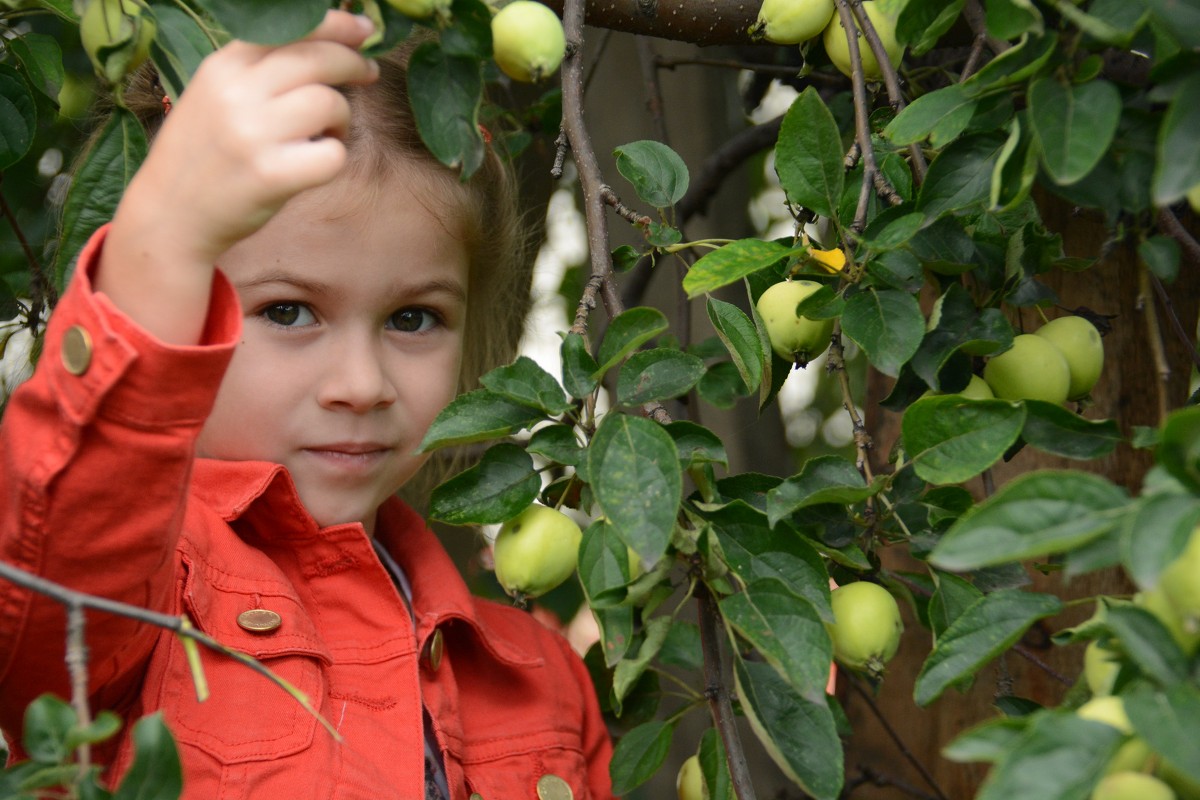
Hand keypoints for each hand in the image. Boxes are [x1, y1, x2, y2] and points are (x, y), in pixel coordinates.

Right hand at [97, 10, 377, 343]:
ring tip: (323, 134)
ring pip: (330, 103)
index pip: (290, 29)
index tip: (364, 31)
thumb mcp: (216, 96)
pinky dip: (334, 159)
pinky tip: (314, 164)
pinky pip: (333, 155)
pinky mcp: (272, 174)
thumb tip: (330, 46)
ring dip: (340, 119)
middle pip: (317, 59)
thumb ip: (261, 70)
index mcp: (222, 66)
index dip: (335, 26)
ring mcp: (253, 134)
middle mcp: (236, 93)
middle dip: (353, 63)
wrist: (170, 215)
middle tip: (367, 74)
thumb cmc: (206, 155)